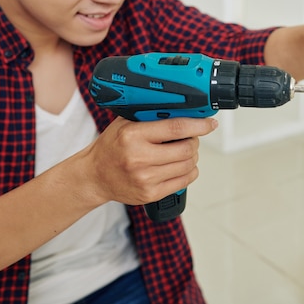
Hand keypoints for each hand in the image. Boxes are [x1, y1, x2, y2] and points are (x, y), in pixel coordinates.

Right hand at [82, 117, 217, 205]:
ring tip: (182, 152)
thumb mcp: (125, 124)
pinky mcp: (150, 194)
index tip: (209, 123)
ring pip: (188, 165)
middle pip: (186, 149)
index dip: (198, 125)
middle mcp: (139, 158)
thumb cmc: (111, 147)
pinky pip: (184, 181)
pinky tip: (180, 166)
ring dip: (192, 157)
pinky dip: (189, 172)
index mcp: (133, 136)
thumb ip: (150, 116)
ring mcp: (145, 179)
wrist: (93, 176)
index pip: (175, 128)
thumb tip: (182, 109)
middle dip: (194, 142)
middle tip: (190, 138)